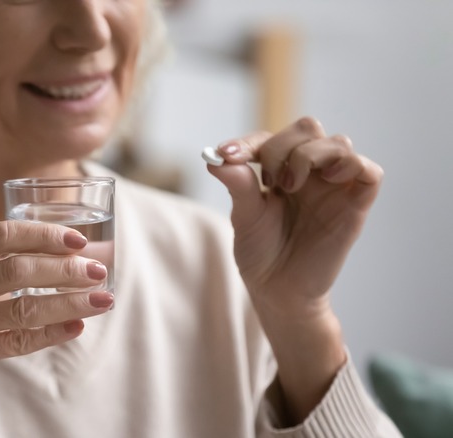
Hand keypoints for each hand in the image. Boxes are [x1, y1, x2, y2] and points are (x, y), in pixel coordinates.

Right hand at [0, 221, 111, 436]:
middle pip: (17, 270)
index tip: (78, 240)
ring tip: (102, 299)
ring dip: (69, 303)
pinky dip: (52, 334)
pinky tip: (77, 327)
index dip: (44, 234)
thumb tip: (67, 249)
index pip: (3, 234)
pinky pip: (18, 341)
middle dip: (65, 269)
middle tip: (97, 271)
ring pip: (24, 308)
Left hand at [207, 116, 382, 421]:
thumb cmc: (261, 253)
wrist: (278, 291)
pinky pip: (369, 172)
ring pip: (338, 142)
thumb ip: (237, 185)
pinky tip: (327, 179)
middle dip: (281, 147)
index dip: (248, 143)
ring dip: (310, 155)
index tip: (225, 155)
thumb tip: (216, 159)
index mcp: (280, 169)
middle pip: (307, 128)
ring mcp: (334, 186)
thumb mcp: (244, 216)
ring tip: (289, 186)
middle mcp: (310, 172)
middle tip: (268, 180)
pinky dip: (351, 165)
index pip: (270, 137)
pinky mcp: (355, 205)